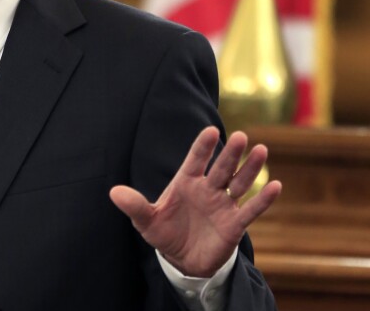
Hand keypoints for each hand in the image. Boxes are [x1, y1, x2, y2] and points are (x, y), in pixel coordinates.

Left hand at [109, 126, 280, 277]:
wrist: (182, 259)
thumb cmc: (164, 233)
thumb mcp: (146, 221)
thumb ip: (134, 205)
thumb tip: (113, 192)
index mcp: (185, 182)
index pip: (195, 160)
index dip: (203, 146)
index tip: (210, 130)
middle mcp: (207, 189)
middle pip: (221, 167)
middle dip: (230, 153)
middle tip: (241, 136)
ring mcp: (223, 205)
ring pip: (239, 182)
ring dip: (250, 169)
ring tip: (261, 150)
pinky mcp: (234, 224)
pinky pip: (251, 210)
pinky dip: (263, 199)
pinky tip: (276, 186)